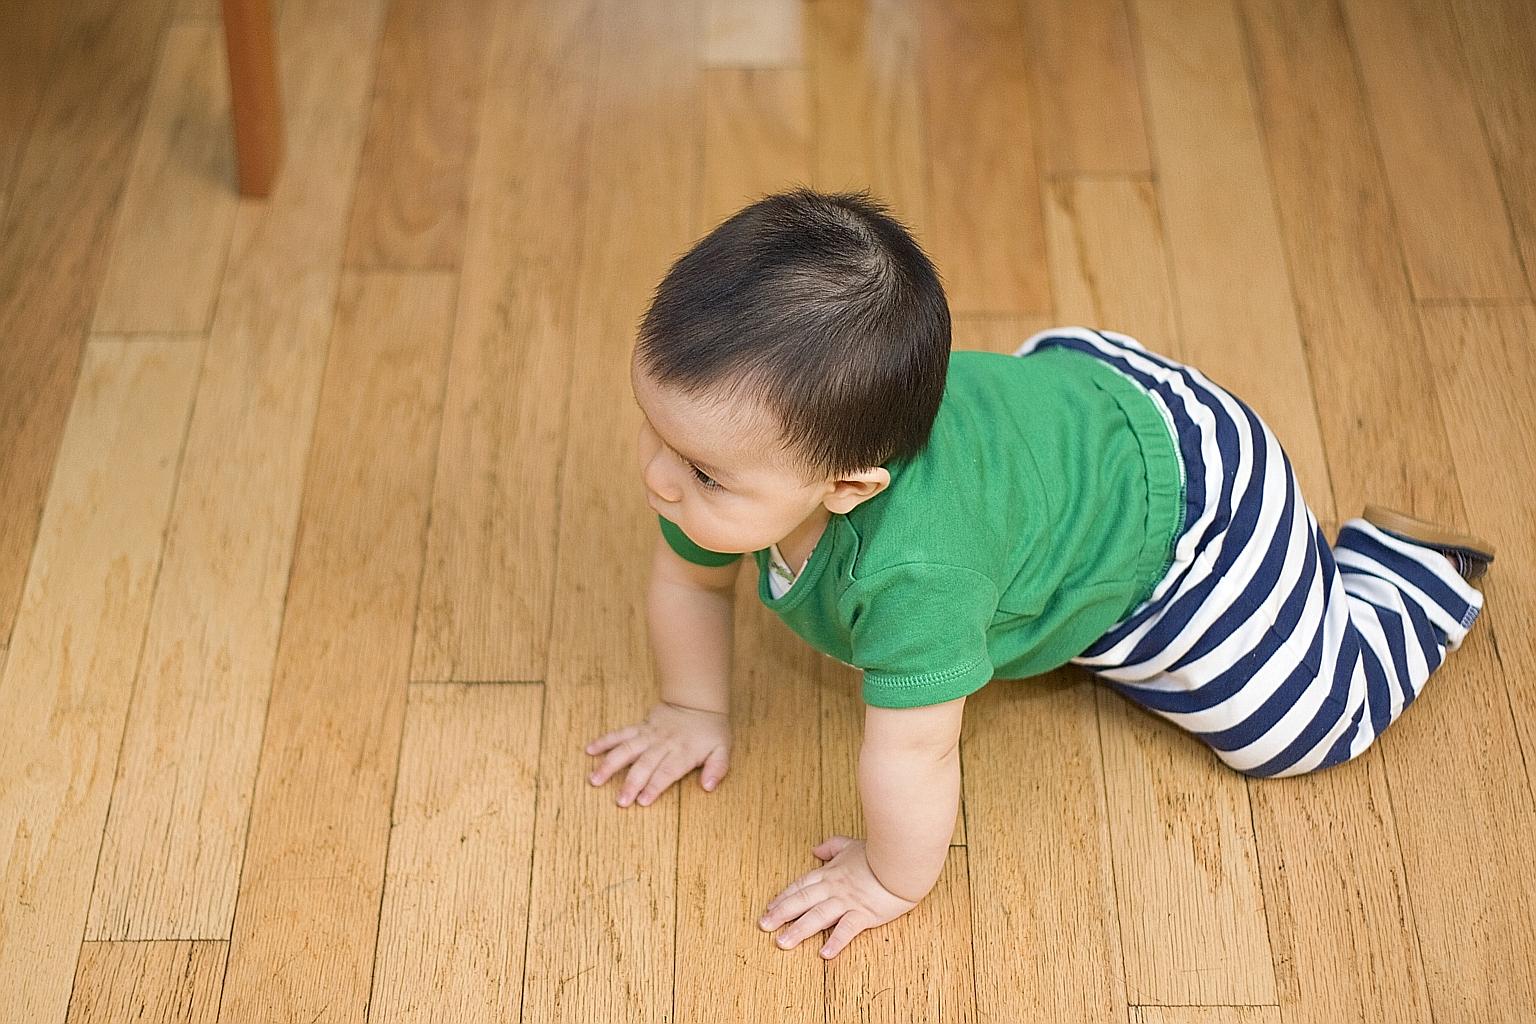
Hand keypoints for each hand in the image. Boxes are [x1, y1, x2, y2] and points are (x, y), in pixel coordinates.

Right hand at [584, 701, 730, 806]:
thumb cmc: (711, 730)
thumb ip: (717, 768)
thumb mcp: (723, 750)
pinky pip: (620, 734)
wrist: (697, 701)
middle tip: (619, 801)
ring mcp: (649, 735)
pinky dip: (605, 741)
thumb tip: (708, 786)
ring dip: (610, 764)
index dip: (654, 786)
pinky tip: (590, 750)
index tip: (642, 801)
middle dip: (631, 783)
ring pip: (626, 749)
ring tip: (594, 779)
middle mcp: (663, 744)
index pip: (667, 772)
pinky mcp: (640, 727)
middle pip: (644, 765)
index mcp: (683, 753)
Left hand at [758, 836, 919, 958]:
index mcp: (830, 873)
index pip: (801, 885)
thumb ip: (832, 846)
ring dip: (799, 930)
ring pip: (818, 916)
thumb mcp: (851, 844)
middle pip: (802, 900)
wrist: (902, 858)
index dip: (784, 897)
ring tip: (782, 943)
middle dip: (781, 914)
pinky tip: (824, 953)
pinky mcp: (865, 913)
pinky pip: (847, 928)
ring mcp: (848, 901)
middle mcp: (834, 888)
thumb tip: (816, 849)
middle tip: (763, 926)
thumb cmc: (879, 853)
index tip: (769, 907)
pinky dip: (836, 941)